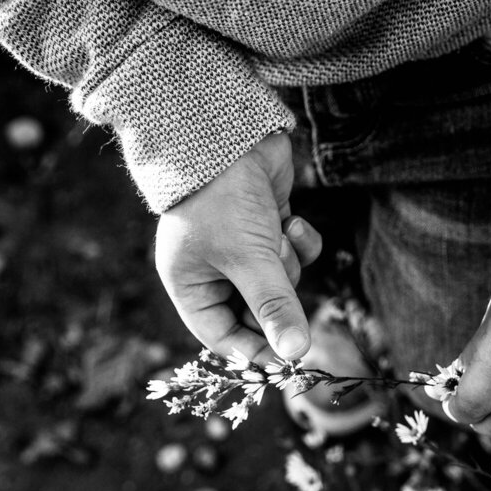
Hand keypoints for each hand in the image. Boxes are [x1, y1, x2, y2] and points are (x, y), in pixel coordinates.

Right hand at [154, 132, 322, 363]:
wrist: (229, 130)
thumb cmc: (223, 198)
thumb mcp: (249, 259)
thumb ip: (274, 307)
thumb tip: (296, 353)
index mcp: (189, 284)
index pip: (223, 337)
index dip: (255, 351)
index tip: (289, 361)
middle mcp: (213, 269)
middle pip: (257, 312)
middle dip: (278, 300)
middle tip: (290, 293)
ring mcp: (242, 246)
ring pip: (282, 282)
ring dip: (289, 265)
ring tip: (278, 239)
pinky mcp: (269, 224)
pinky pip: (295, 252)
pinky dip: (300, 241)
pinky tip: (293, 221)